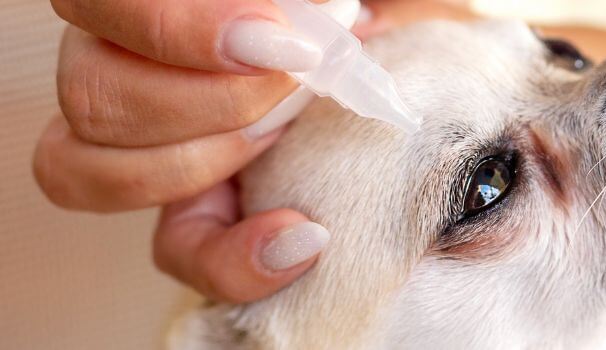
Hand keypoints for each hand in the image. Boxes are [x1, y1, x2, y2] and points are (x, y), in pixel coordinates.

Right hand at [34, 0, 351, 301]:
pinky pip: (175, 251)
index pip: (94, 2)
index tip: (278, 46)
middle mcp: (119, 63)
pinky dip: (236, 258)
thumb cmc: (356, 18)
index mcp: (152, 2)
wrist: (376, 70)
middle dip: (211, 102)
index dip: (175, 32)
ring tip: (288, 139)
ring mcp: (144, 143)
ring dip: (205, 162)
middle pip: (88, 95)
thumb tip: (331, 17)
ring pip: (89, 171)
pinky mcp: (187, 212)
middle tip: (298, 87)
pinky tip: (305, 236)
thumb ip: (321, 2)